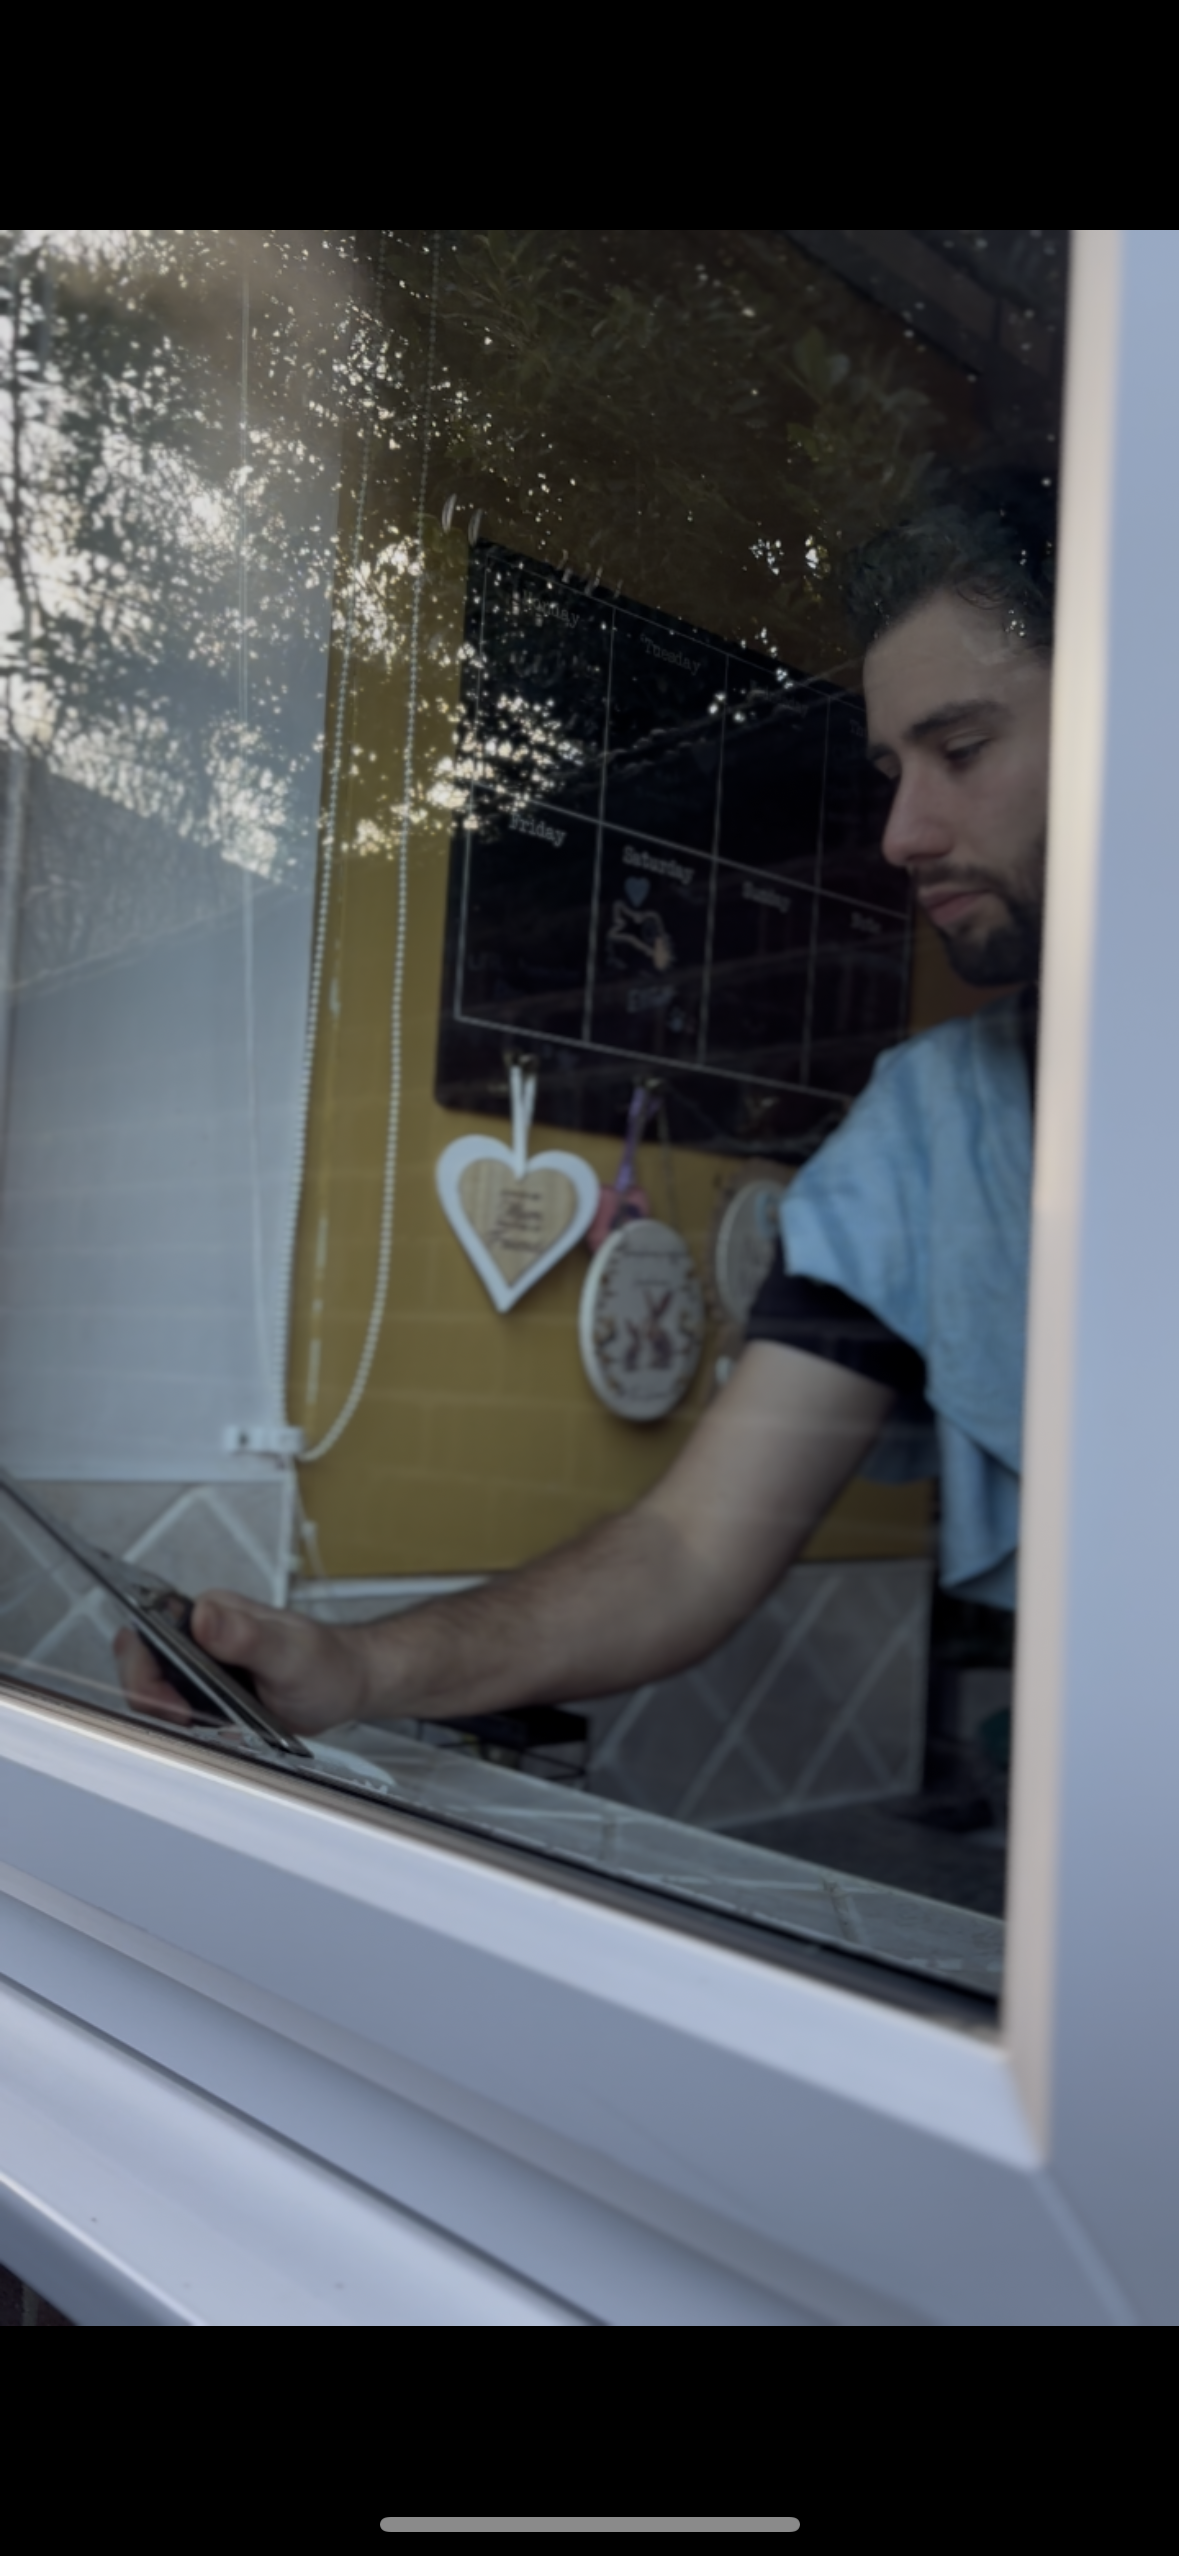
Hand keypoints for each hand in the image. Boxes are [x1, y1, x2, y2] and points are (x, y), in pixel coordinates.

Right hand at [113, 1592, 369, 1738]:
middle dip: (157, 1703)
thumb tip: (204, 1617)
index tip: (173, 1705)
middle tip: (190, 1725)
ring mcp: (201, 1669)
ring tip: (214, 1732)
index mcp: (210, 1613)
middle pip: (145, 1670)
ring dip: (174, 1722)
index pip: (149, 1635)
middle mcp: (198, 1637)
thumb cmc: (325, 1662)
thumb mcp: (290, 1651)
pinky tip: (219, 1736)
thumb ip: (247, 1635)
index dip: (146, 1673)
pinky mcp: (209, 1696)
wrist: (346, 1686)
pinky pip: (182, 1715)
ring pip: (159, 1696)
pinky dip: (192, 1731)